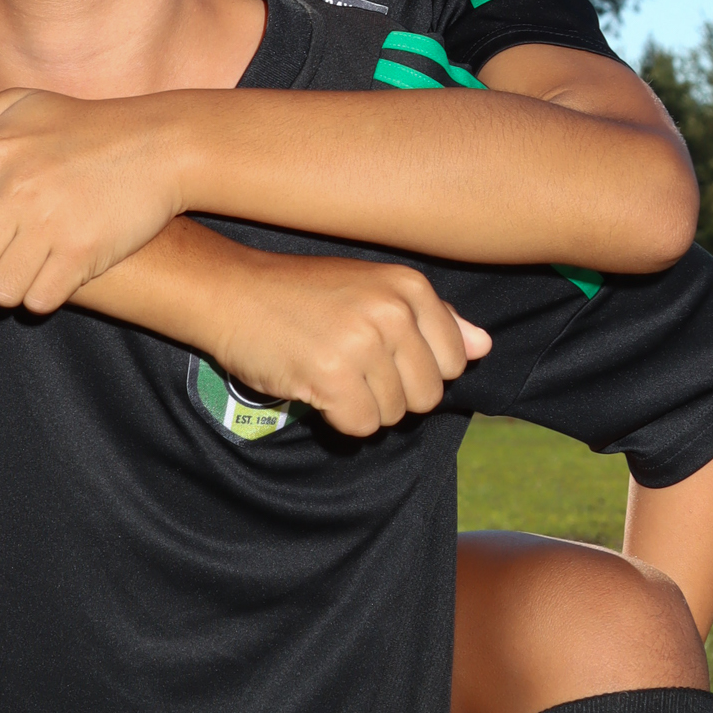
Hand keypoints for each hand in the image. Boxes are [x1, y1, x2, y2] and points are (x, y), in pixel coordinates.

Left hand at [0, 89, 187, 310]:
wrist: (160, 146)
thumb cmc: (86, 127)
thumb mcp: (25, 104)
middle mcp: (17, 190)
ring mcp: (51, 224)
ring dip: (2, 293)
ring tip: (11, 279)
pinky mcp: (83, 253)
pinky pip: (40, 300)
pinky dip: (38, 298)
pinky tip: (45, 281)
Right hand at [208, 246, 489, 436]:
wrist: (229, 292)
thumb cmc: (300, 293)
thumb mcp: (371, 290)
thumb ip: (433, 319)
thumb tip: (483, 347)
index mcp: (408, 286)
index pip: (454, 362)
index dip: (416, 370)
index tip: (378, 354)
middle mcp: (391, 311)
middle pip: (428, 396)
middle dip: (391, 394)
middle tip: (349, 367)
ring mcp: (362, 343)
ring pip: (395, 415)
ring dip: (362, 406)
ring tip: (329, 371)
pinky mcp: (332, 375)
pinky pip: (362, 426)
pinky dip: (339, 419)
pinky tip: (316, 388)